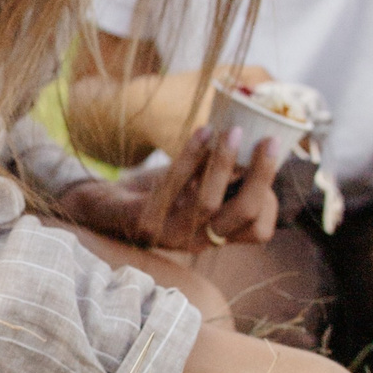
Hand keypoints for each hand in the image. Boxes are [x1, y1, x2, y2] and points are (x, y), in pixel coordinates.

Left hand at [76, 125, 281, 251]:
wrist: (102, 209)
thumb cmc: (158, 193)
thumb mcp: (196, 188)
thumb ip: (225, 177)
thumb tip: (261, 139)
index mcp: (215, 236)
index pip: (259, 231)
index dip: (270, 198)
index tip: (268, 159)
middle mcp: (197, 241)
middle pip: (243, 216)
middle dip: (261, 176)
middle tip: (268, 141)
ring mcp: (169, 234)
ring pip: (208, 203)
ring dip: (224, 162)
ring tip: (233, 130)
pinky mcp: (142, 222)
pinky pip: (171, 187)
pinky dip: (190, 155)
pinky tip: (202, 130)